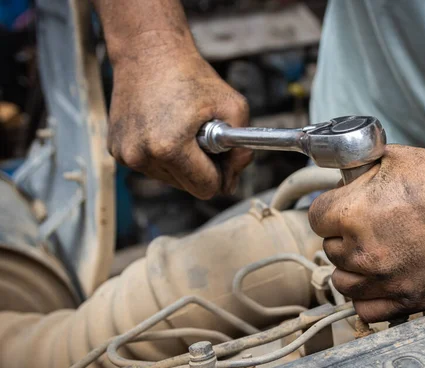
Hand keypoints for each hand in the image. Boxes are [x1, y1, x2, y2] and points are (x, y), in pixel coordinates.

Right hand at [107, 50, 251, 198]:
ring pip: (169, 179)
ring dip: (181, 162)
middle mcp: (142, 156)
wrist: (148, 52)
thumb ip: (241, 151)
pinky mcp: (116, 150)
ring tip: (180, 128)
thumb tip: (232, 184)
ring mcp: (125, 155)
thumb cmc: (191, 76)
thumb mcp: (233, 107)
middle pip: (188, 187)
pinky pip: (151, 167)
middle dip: (201, 168)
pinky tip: (163, 127)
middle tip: (202, 135)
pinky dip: (162, 155)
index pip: (206, 189)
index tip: (222, 156)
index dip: (221, 175)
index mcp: (170, 148)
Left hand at [308, 143, 424, 321]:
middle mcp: (365, 251)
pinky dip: (368, 297)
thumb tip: (340, 182)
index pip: (316, 218)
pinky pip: (368, 310)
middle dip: (343, 238)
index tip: (341, 211)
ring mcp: (388, 279)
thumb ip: (354, 175)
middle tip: (365, 228)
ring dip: (352, 268)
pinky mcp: (411, 299)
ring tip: (372, 253)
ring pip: (343, 283)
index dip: (330, 211)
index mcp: (352, 214)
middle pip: (329, 250)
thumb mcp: (388, 160)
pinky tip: (378, 280)